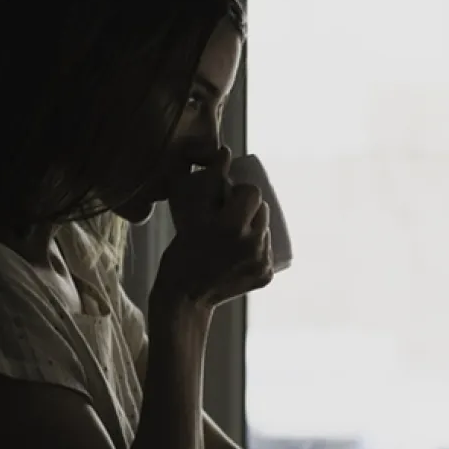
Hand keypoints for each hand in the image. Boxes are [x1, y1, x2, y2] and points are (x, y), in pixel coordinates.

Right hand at [152, 146, 273, 309]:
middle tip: (228, 218)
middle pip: (262, 210)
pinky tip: (239, 254)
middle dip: (247, 210)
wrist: (184, 297)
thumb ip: (208, 181)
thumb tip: (226, 151)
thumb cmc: (181, 252)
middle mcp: (253, 244)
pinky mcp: (266, 275)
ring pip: (266, 229)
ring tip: (233, 236)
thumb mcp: (190, 215)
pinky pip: (267, 250)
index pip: (253, 192)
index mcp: (232, 226)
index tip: (227, 200)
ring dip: (253, 227)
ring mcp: (262, 262)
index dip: (240, 193)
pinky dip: (256, 248)